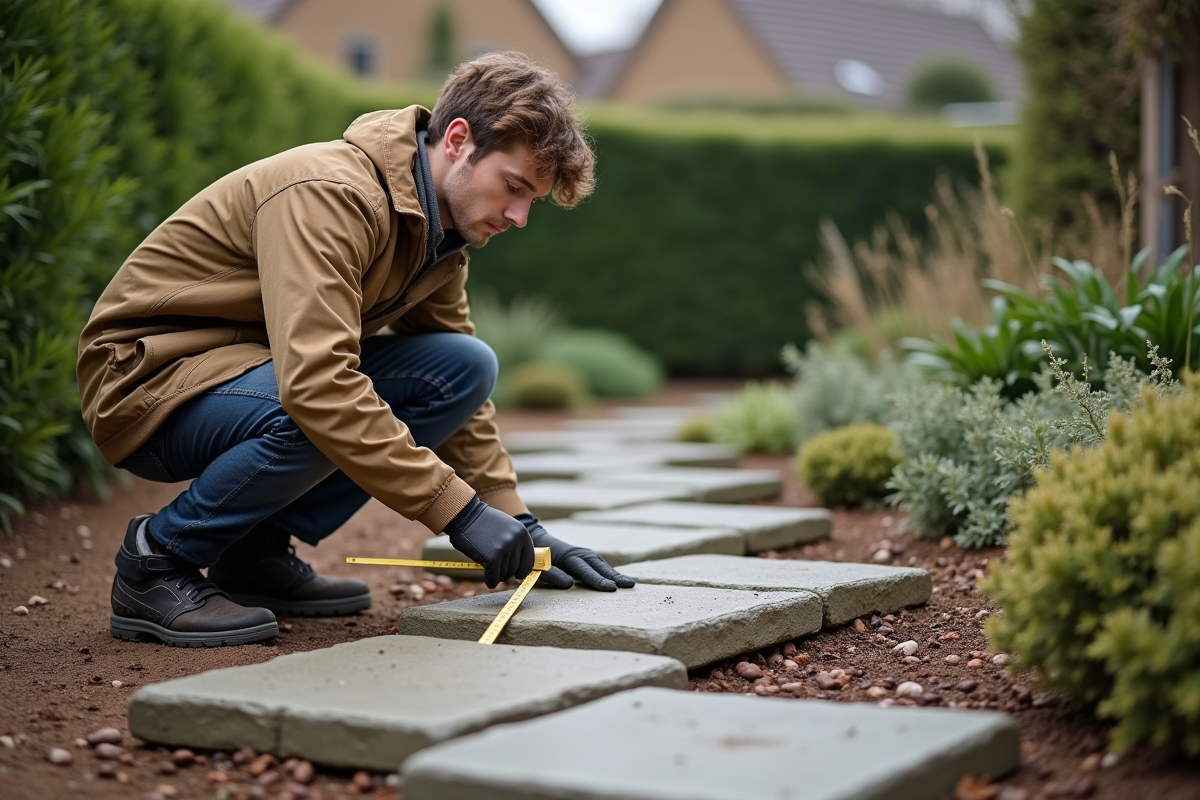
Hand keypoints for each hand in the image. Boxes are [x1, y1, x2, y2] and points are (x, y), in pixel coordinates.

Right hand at [444, 497, 534, 587]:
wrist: (465, 515)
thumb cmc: (483, 522)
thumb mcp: (506, 527)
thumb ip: (515, 543)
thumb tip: (520, 566)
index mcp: (522, 533)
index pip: (529, 560)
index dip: (523, 570)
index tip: (518, 575)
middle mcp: (516, 541)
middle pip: (516, 569)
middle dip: (506, 572)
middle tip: (497, 570)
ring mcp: (505, 549)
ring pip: (505, 575)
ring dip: (496, 574)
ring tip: (488, 565)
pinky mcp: (493, 558)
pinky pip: (494, 578)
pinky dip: (490, 581)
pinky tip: (486, 577)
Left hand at [515, 513, 635, 591]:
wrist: (539, 540)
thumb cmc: (538, 559)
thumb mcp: (540, 567)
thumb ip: (553, 575)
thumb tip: (570, 584)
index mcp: (569, 557)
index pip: (586, 571)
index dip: (599, 580)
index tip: (611, 588)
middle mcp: (581, 554)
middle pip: (599, 566)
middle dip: (615, 576)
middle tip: (629, 585)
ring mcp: (586, 554)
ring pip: (603, 565)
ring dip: (616, 574)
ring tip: (629, 584)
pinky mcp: (587, 558)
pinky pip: (601, 566)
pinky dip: (611, 573)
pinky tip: (619, 580)